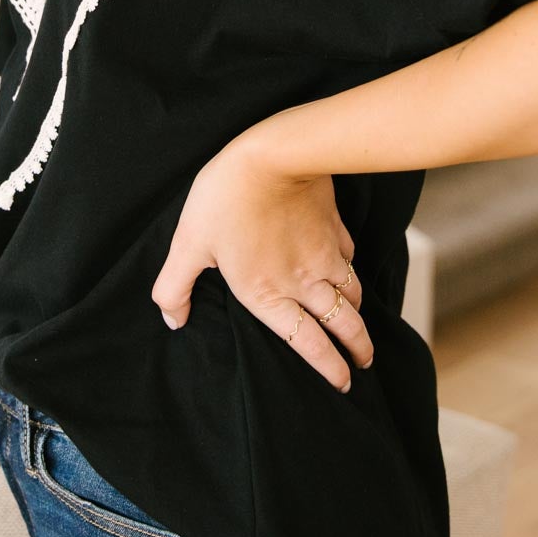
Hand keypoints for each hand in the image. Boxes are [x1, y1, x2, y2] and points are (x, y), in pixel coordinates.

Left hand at [151, 134, 372, 392]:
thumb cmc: (226, 198)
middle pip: (341, 324)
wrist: (274, 153)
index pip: (306, 342)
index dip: (328, 367)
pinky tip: (349, 271)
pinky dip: (352, 272)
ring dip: (358, 315)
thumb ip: (175, 288)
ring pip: (351, 294)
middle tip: (364, 363)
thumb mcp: (188, 244)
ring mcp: (324, 254)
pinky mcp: (334, 227)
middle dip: (357, 348)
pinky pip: (350, 257)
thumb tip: (173, 320)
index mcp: (267, 294)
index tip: (342, 383)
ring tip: (361, 326)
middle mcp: (303, 281)